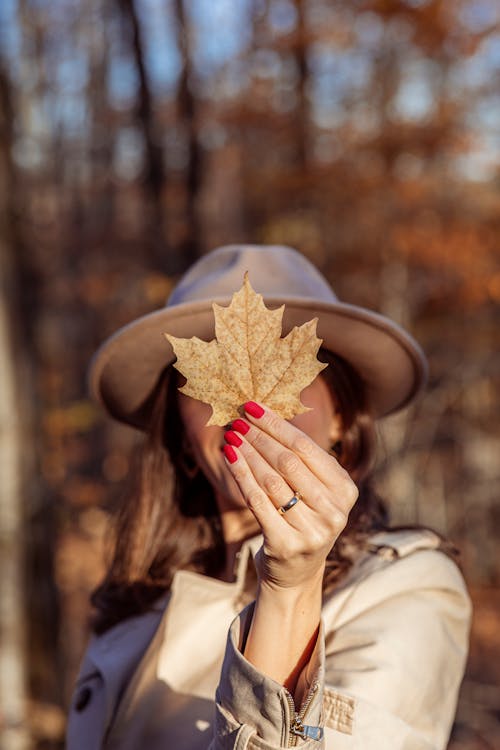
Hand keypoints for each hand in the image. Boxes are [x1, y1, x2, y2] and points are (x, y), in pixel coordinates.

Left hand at [223, 401, 358, 591]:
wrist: (296, 574)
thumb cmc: (302, 519)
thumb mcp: (315, 491)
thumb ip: (302, 460)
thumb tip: (265, 415)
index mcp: (345, 490)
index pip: (306, 447)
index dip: (277, 425)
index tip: (253, 407)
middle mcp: (334, 511)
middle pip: (288, 462)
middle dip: (260, 436)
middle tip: (238, 419)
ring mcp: (312, 531)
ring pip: (270, 480)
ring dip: (247, 453)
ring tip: (231, 435)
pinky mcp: (286, 545)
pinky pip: (256, 501)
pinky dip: (240, 474)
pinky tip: (229, 456)